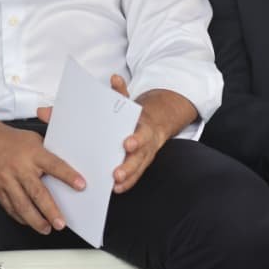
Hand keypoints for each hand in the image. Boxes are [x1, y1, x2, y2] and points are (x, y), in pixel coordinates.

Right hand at [0, 119, 83, 234]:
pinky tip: (30, 222)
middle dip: (50, 210)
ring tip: (46, 228)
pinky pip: (10, 208)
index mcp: (32, 153)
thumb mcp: (34, 139)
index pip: (54, 165)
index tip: (81, 185)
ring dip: (35, 220)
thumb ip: (48, 155)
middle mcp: (19, 168)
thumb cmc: (10, 140)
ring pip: (22, 205)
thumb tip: (66, 171)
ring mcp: (7, 180)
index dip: (68, 176)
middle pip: (37, 192)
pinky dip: (21, 218)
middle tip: (60, 223)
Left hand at [109, 76, 179, 193]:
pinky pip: (135, 177)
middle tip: (116, 173)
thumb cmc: (134, 115)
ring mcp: (144, 156)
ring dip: (127, 177)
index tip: (126, 144)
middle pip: (139, 157)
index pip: (141, 134)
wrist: (154, 123)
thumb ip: (120, 92)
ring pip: (137, 169)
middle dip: (128, 166)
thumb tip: (114, 78)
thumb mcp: (127, 102)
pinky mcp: (140, 165)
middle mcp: (146, 144)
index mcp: (144, 127)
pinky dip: (127, 184)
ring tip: (114, 185)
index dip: (135, 140)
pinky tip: (116, 190)